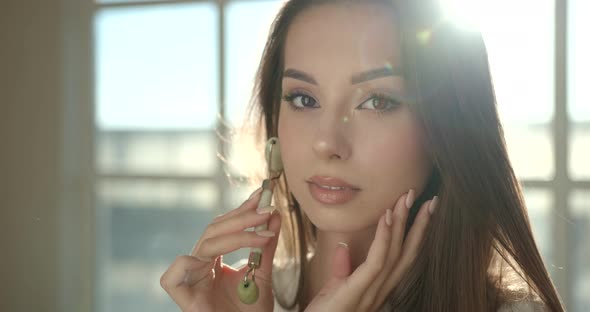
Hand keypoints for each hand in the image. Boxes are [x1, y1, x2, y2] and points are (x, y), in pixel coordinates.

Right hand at [160, 188, 281, 311]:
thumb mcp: (263, 274)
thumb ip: (266, 246)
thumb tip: (274, 214)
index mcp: (214, 260)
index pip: (224, 227)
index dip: (241, 209)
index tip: (263, 194)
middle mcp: (200, 266)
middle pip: (213, 231)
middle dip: (242, 217)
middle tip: (266, 209)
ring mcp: (191, 280)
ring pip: (204, 246)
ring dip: (235, 234)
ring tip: (263, 231)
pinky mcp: (184, 299)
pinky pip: (172, 276)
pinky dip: (188, 264)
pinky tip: (217, 261)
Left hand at [304, 191, 437, 311]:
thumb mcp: (334, 288)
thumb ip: (342, 269)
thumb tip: (344, 246)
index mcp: (378, 288)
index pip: (402, 257)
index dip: (415, 234)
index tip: (423, 209)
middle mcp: (381, 291)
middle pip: (406, 253)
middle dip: (420, 226)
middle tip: (431, 199)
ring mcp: (372, 294)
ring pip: (395, 253)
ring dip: (403, 223)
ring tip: (407, 198)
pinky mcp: (357, 293)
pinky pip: (376, 262)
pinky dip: (383, 238)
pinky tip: (387, 217)